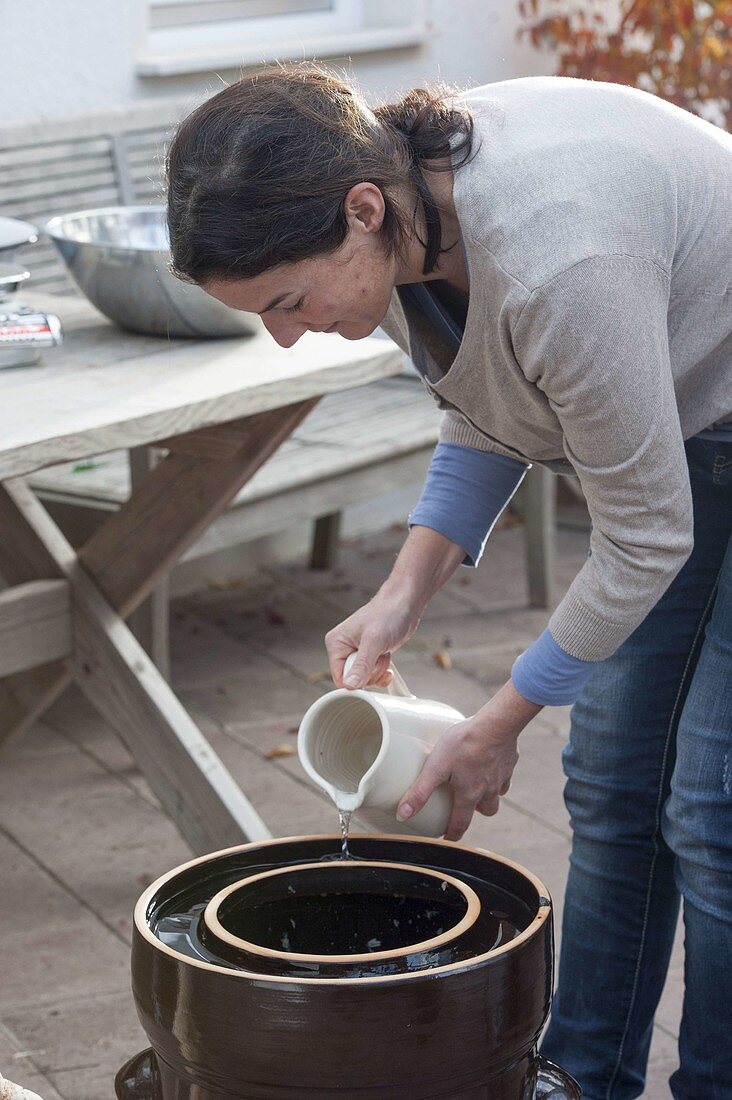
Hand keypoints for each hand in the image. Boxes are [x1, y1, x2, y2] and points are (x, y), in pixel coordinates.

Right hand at [324, 584, 420, 689]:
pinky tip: (386, 658)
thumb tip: (350, 685)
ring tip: (383, 651)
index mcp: (336, 644)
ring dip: (378, 670)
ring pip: (364, 678)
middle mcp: (343, 648)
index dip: (356, 681)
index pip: (339, 678)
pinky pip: (372, 674)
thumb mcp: (374, 642)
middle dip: (370, 673)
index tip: (370, 672)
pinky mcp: (369, 654)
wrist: (404, 604)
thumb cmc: (388, 614)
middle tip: (378, 655)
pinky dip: (382, 671)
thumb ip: (361, 665)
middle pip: (353, 680)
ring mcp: (357, 652)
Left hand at [396, 679, 541, 840]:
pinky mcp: (509, 762)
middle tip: (464, 806)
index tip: (448, 838)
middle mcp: (488, 791)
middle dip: (474, 813)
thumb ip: (420, 791)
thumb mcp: (435, 767)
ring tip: (476, 783)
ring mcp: (501, 777)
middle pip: (486, 812)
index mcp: (469, 795)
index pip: (461, 824)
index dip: (453, 834)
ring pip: (497, 795)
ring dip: (488, 795)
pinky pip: (504, 776)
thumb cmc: (464, 744)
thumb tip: (403, 814)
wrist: (496, 725)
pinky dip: (496, 775)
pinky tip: (489, 764)